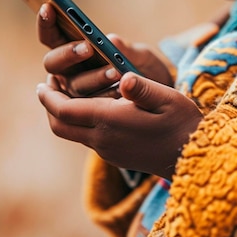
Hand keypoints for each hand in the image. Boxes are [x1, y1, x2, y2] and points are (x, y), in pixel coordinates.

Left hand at [37, 72, 202, 179]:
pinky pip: (86, 138)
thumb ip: (142, 88)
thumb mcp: (167, 99)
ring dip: (63, 114)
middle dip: (49, 106)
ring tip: (66, 91)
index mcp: (110, 122)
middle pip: (60, 126)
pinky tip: (90, 105)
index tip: (42, 82)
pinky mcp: (114, 155)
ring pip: (71, 133)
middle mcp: (103, 140)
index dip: (48, 97)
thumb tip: (124, 77)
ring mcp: (107, 150)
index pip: (65, 111)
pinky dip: (78, 121)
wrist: (194, 158)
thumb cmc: (182, 123)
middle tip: (49, 85)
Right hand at [38, 3, 172, 96]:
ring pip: (74, 86)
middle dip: (68, 53)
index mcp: (72, 50)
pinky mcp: (88, 113)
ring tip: (115, 72)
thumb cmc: (141, 69)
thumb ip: (126, 49)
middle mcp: (68, 72)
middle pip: (53, 63)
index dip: (46, 22)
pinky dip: (105, 99)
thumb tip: (111, 41)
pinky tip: (122, 93)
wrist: (158, 99)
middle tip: (87, 47)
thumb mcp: (139, 56)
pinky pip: (88, 109)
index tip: (48, 7)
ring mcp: (76, 94)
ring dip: (93, 77)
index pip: (51, 35)